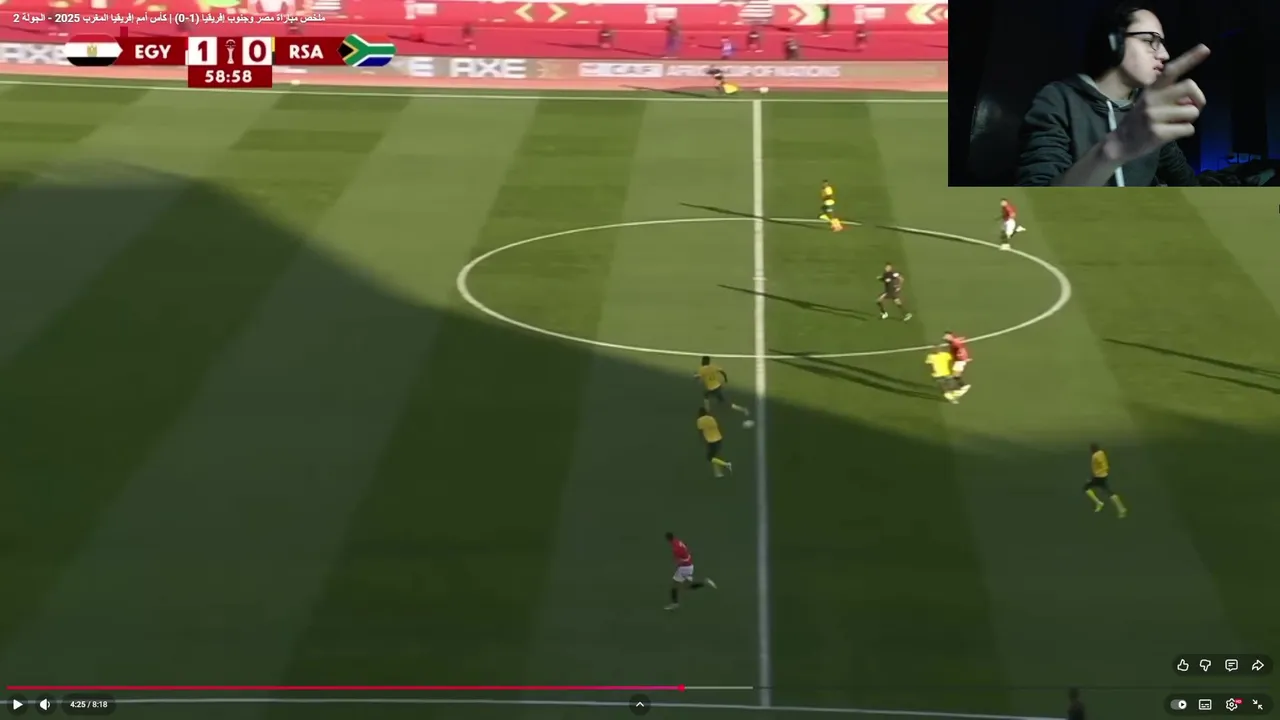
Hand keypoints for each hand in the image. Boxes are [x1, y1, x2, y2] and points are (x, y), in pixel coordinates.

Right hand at [1105, 44, 1209, 164]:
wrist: (1120, 143)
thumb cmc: (1140, 120)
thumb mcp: (1150, 101)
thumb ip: (1170, 95)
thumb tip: (1192, 99)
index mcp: (1152, 89)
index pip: (1171, 70)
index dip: (1190, 59)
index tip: (1205, 48)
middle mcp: (1152, 99)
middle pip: (1190, 87)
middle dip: (1199, 98)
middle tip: (1194, 108)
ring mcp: (1154, 116)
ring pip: (1192, 111)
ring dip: (1190, 119)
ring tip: (1176, 123)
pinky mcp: (1158, 133)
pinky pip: (1188, 129)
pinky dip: (1185, 132)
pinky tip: (1172, 133)